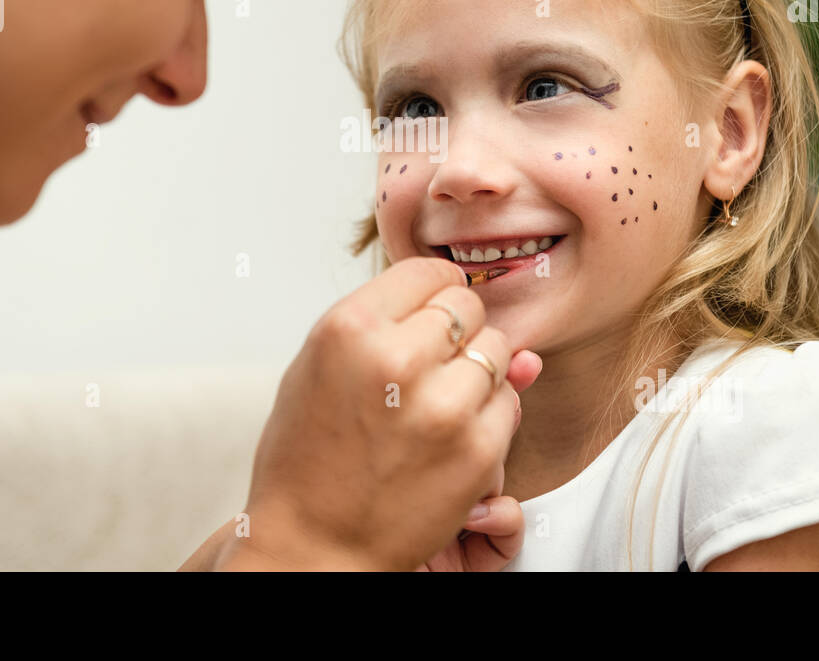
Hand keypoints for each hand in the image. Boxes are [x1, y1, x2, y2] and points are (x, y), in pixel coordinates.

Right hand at [217, 257, 541, 570]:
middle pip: (467, 306)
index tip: (429, 312)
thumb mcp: (319, 369)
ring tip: (437, 400)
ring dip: (477, 370)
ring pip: (497, 350)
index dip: (433, 291)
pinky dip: (490, 413)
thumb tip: (461, 287)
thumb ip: (386, 321)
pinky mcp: (475, 450)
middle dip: (455, 329)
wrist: (314, 546)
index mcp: (349, 328)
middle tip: (428, 363)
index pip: (428, 271)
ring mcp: (441, 406)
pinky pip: (510, 402)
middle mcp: (396, 359)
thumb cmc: (308, 458)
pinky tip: (451, 433)